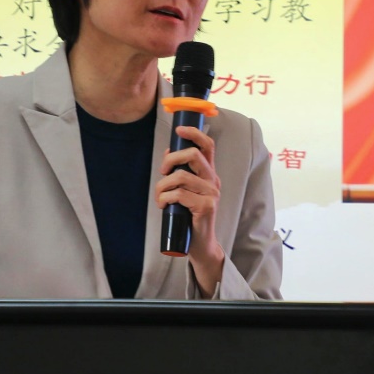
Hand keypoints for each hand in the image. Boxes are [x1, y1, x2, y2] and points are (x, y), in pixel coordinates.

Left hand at [156, 124, 224, 296]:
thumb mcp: (186, 190)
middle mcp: (213, 181)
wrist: (200, 244)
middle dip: (171, 160)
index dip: (194, 133)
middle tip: (162, 172)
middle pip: (193, 154)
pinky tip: (163, 206)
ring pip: (181, 176)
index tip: (179, 130)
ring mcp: (211, 194)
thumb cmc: (189, 215)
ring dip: (163, 186)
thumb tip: (170, 149)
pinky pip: (179, 194)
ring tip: (160, 197)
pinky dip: (165, 198)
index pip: (208, 145)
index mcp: (209, 173)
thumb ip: (182, 172)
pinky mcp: (205, 207)